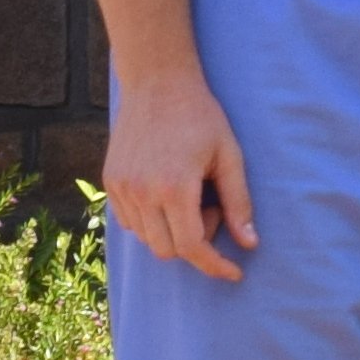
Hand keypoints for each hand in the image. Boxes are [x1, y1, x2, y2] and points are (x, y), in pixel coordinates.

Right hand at [100, 66, 253, 283]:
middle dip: (196, 242)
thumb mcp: (230, 157)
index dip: (214, 265)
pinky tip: (170, 193)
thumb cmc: (202, 118)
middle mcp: (140, 193)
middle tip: (212, 207)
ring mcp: (120, 189)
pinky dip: (154, 221)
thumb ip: (239, 203)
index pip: (192, 246)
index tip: (235, 273)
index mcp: (173, 188)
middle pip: (168, 250)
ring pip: (147, 239)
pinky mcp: (110, 183)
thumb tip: (250, 244)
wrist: (157, 85)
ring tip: (191, 194)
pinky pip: (131, 222)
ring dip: (173, 231)